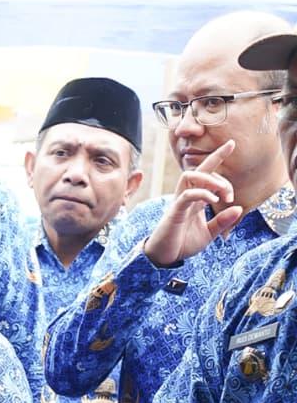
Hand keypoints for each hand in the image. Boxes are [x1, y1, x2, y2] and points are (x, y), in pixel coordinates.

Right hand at [143, 140, 243, 266]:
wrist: (164, 258)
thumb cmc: (183, 244)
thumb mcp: (209, 233)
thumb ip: (223, 221)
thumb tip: (238, 208)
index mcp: (195, 199)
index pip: (206, 172)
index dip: (218, 156)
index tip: (232, 144)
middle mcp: (186, 196)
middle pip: (199, 170)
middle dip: (219, 175)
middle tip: (230, 194)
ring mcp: (179, 202)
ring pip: (189, 176)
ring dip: (209, 179)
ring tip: (222, 193)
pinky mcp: (175, 211)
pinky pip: (187, 195)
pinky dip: (202, 193)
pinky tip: (213, 201)